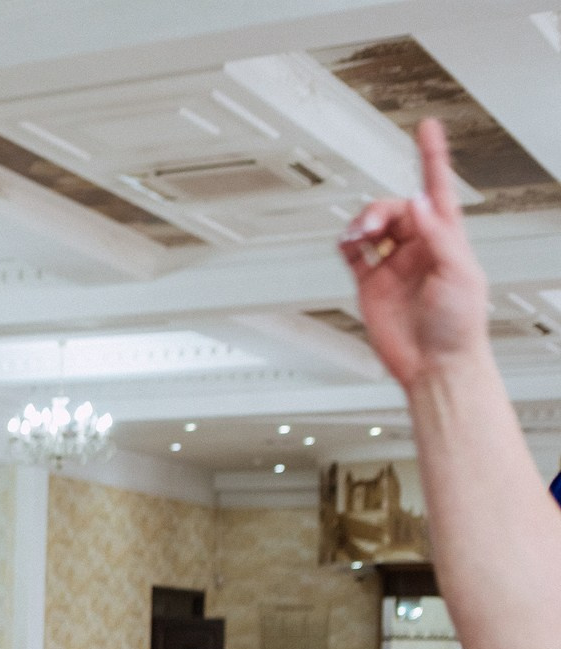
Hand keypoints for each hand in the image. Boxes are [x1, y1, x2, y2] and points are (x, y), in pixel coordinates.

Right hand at [341, 119, 490, 390]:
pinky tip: (347, 245)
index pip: (438, 189)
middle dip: (379, 210)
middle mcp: (419, 246)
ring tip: (357, 237)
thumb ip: (436, 234)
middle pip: (394, 208)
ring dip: (360, 225)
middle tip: (370, 226)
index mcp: (446, 239)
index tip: (427, 129)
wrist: (434, 364)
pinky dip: (345, 244)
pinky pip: (352, 254)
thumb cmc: (459, 325)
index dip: (432, 157)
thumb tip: (414, 202)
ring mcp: (393, 264)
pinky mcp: (370, 283)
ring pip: (370, 227)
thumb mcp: (459, 272)